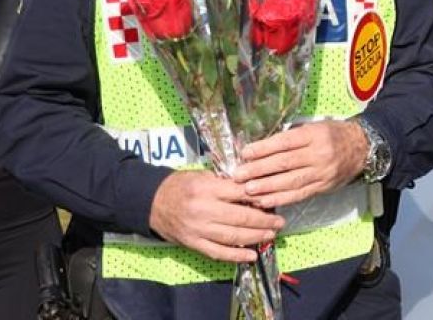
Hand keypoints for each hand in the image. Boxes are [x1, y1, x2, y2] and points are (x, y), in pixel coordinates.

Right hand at [149, 170, 284, 262]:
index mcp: (207, 189)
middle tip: (280, 222)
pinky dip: (236, 256)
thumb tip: (254, 187)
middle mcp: (203, 210)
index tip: (275, 198)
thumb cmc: (181, 185)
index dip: (260, 196)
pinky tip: (252, 255)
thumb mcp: (203, 175)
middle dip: (264, 221)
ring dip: (255, 238)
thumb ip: (226, 182)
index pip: (240, 193)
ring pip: (232, 237)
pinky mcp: (193, 243)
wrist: (152, 202)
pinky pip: (218, 252)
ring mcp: (198, 229)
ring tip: (271, 235)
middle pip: (240, 218)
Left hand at [233, 120, 367, 208]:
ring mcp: (321, 173)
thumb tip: (260, 148)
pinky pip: (299, 194)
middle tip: (238, 175)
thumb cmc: (333, 134)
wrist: (362, 148)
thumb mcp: (314, 127)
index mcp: (314, 135)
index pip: (285, 142)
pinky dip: (281, 198)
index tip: (245, 153)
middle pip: (285, 163)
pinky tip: (265, 200)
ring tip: (247, 190)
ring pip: (290, 181)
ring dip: (267, 187)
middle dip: (259, 170)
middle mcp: (318, 154)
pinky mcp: (323, 187)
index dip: (263, 149)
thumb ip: (291, 138)